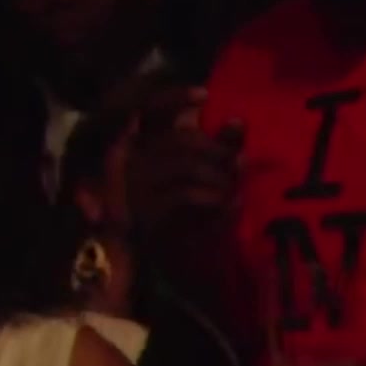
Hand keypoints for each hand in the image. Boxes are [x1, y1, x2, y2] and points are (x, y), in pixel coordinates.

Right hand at [126, 86, 243, 248]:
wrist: (151, 271)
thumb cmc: (175, 221)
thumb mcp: (194, 180)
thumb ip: (214, 149)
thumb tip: (239, 121)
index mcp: (131, 149)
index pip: (146, 111)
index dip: (172, 98)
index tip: (204, 95)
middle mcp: (125, 165)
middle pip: (177, 140)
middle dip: (215, 148)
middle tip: (239, 161)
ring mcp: (133, 191)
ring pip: (185, 167)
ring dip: (219, 176)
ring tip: (235, 188)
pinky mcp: (145, 218)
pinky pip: (187, 197)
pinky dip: (216, 201)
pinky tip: (234, 205)